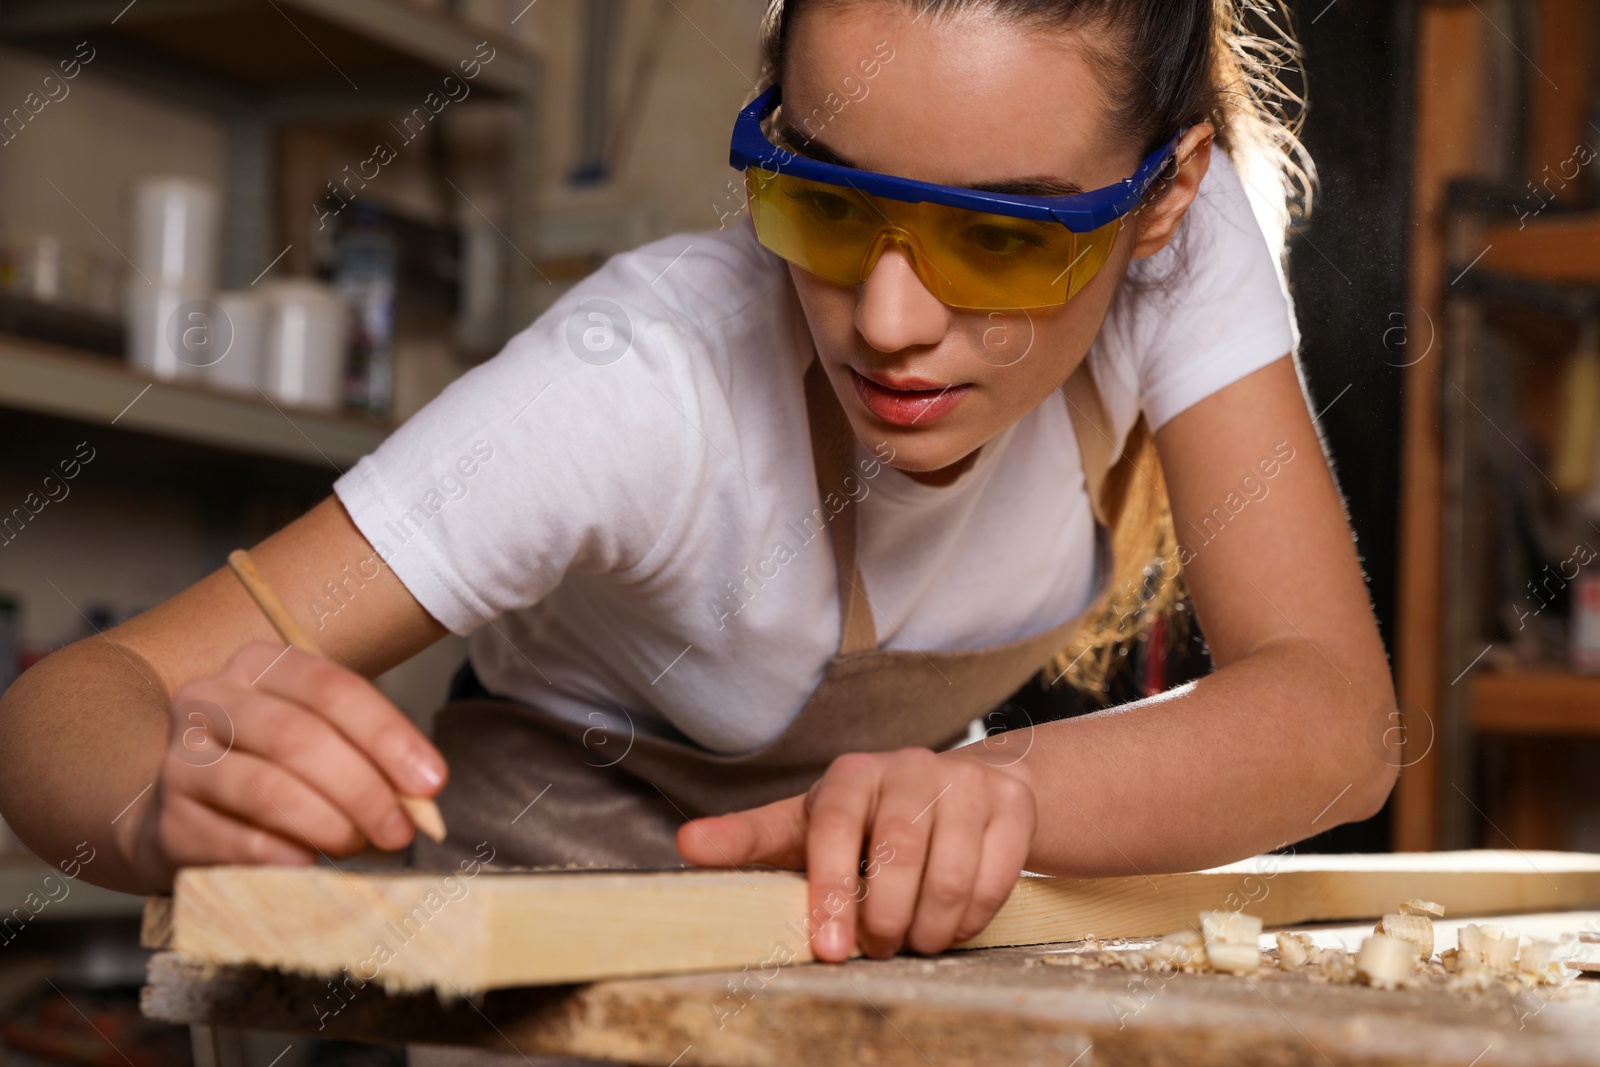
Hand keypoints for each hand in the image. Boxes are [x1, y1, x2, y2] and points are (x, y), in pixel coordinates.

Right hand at [124, 642, 446, 883]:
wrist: (186, 812)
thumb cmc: (273, 766)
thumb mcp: (322, 740)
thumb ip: (371, 756)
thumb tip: (422, 798)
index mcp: (259, 665)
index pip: (333, 689)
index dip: (389, 737)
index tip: (432, 783)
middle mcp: (210, 700)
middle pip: (299, 738)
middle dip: (363, 789)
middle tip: (400, 832)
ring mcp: (181, 760)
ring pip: (267, 789)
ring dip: (329, 824)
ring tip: (357, 845)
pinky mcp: (168, 821)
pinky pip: (237, 840)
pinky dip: (286, 855)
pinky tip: (310, 862)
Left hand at [676, 747, 1036, 961]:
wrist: (958, 793)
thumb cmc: (865, 821)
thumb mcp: (805, 827)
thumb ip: (750, 840)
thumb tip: (686, 846)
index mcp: (849, 775)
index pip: (831, 827)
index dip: (829, 892)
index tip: (830, 950)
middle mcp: (908, 767)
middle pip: (896, 849)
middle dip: (884, 916)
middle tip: (878, 949)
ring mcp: (964, 782)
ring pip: (950, 870)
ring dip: (931, 925)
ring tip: (916, 943)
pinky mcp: (1011, 803)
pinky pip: (996, 874)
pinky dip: (973, 916)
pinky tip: (954, 926)